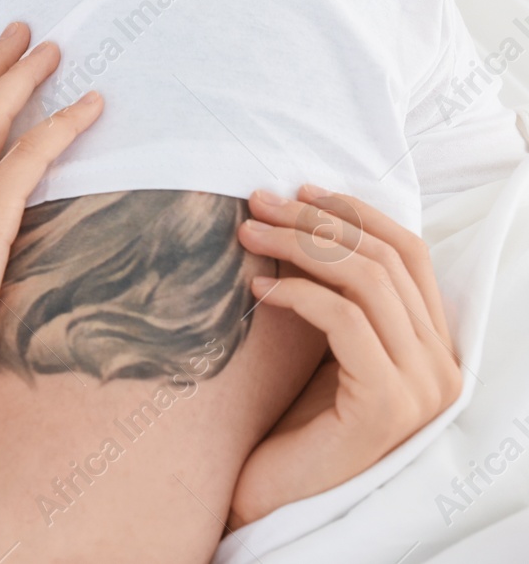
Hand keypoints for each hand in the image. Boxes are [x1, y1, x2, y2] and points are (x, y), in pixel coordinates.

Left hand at [228, 185, 463, 527]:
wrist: (271, 495)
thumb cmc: (288, 422)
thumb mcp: (317, 345)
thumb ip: (327, 294)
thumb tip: (292, 218)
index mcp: (431, 346)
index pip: (408, 255)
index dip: (355, 213)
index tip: (299, 190)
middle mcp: (440, 366)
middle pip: (385, 260)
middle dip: (317, 220)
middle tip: (258, 202)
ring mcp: (421, 388)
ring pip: (367, 282)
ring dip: (299, 245)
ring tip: (247, 233)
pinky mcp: (386, 406)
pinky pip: (346, 322)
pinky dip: (299, 294)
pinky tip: (258, 290)